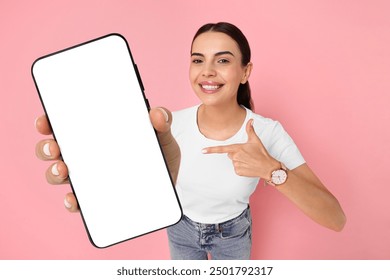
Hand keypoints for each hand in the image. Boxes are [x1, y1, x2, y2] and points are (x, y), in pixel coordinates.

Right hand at [35, 107, 179, 212]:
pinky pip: (77, 202)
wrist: (170, 186)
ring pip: (60, 175)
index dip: (50, 122)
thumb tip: (156, 114)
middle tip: (54, 147)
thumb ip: (162, 123)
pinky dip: (72, 201)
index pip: (67, 125)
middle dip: (46, 148)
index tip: (45, 122)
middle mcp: (87, 155)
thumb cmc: (160, 156)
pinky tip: (74, 199)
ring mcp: (90, 178)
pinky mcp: (97, 199)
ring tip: (63, 171)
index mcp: (98, 135)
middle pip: (56, 150)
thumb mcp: (163, 137)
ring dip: (54, 173)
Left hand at [202, 119, 278, 178]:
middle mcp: (235, 157)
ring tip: (249, 161)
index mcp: (237, 148)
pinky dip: (241, 168)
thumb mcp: (256, 140)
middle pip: (230, 154)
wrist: (268, 167)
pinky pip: (236, 168)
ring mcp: (236, 165)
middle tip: (247, 154)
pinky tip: (248, 167)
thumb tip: (250, 120)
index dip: (211, 150)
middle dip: (236, 153)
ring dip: (239, 161)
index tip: (202, 151)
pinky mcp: (238, 172)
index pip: (222, 149)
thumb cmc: (262, 153)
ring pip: (233, 161)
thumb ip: (250, 130)